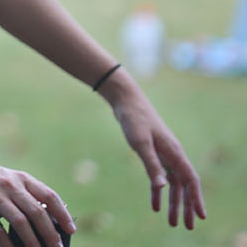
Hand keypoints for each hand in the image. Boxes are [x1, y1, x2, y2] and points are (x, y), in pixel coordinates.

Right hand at [0, 153, 74, 246]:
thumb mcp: (8, 179)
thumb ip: (26, 194)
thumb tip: (47, 220)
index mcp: (21, 178)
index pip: (49, 196)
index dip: (62, 214)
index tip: (71, 230)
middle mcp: (10, 186)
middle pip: (37, 213)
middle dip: (50, 234)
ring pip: (20, 223)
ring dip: (32, 242)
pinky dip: (8, 244)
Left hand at [102, 76, 206, 227]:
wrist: (126, 101)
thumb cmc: (134, 119)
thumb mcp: (140, 143)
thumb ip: (151, 164)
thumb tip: (162, 187)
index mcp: (174, 152)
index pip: (190, 180)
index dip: (196, 198)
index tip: (200, 216)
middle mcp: (173, 155)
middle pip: (183, 186)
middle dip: (186, 206)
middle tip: (187, 226)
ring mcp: (164, 154)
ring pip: (172, 183)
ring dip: (172, 202)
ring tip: (170, 222)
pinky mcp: (153, 152)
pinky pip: (159, 177)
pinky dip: (158, 191)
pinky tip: (154, 205)